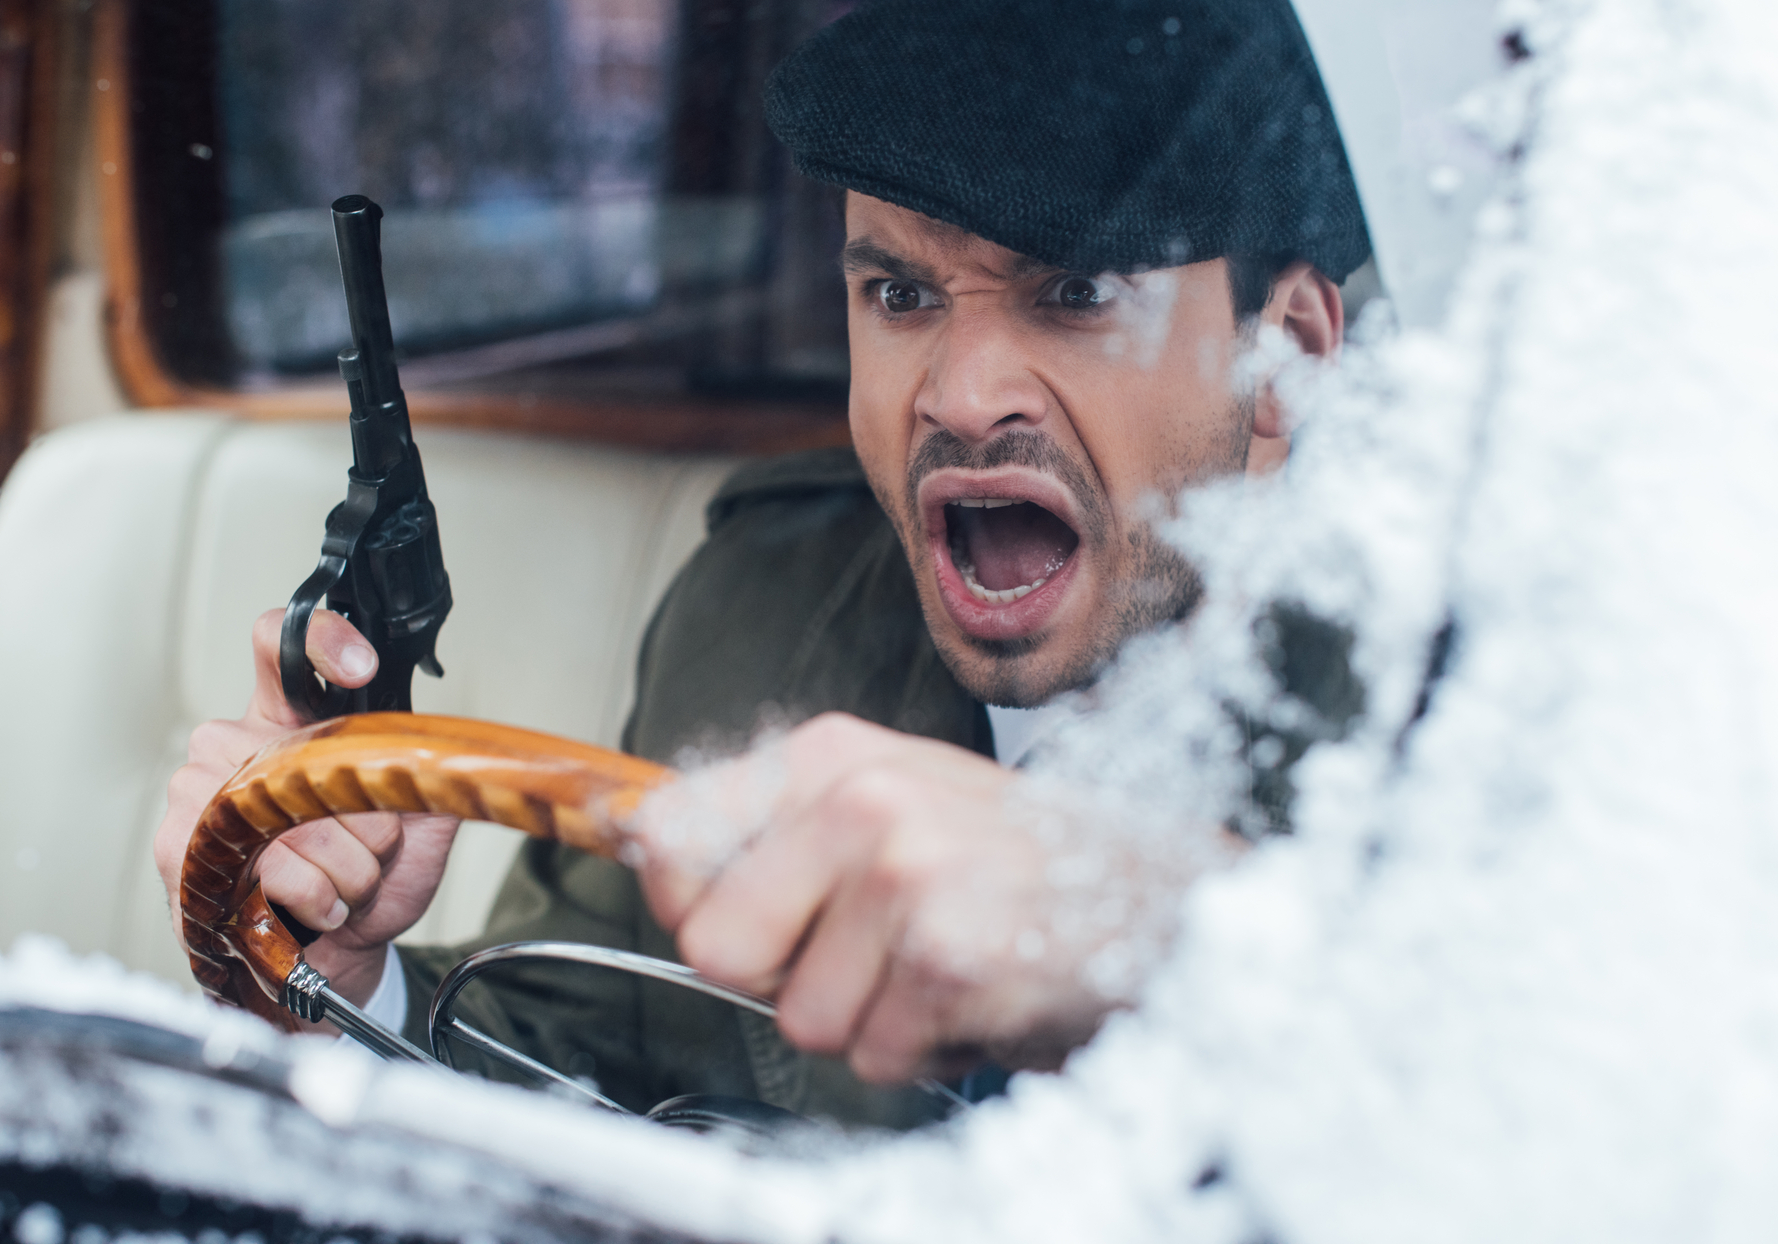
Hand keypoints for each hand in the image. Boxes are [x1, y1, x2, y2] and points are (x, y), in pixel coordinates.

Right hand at [155, 608, 460, 1014]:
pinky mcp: (180, 847)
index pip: (280, 643)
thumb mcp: (419, 820)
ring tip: (340, 885)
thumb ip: (428, 768)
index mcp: (285, 718)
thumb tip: (451, 741)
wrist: (334, 960)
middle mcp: (234, 743)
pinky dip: (314, 895)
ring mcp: (198, 791)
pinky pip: (272, 864)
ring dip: (345, 866)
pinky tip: (314, 907)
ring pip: (293, 814)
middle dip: (364, 819)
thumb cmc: (366, 884)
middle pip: (310, 754)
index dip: (318, 640)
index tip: (362, 668)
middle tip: (366, 850)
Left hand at [631, 714, 1199, 1084]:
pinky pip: (874, 1056)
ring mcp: (904, 874)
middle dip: (780, 979)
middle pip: (715, 944)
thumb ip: (777, 836)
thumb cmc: (1017, 863)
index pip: (670, 832)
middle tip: (865, 956)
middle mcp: (859, 799)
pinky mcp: (947, 955)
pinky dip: (923, 1051)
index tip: (746, 918)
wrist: (1159, 898)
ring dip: (867, 1023)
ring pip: (799, 1019)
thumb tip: (652, 862)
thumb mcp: (890, 806)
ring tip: (936, 969)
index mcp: (830, 755)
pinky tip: (975, 994)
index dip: (687, 900)